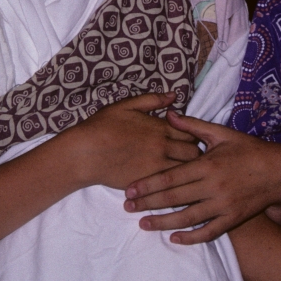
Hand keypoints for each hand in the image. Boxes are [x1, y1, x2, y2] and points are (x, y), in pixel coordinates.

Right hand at [70, 93, 200, 189]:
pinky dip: (175, 184)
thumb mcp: (126, 106)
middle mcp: (162, 147)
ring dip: (188, 170)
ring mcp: (156, 166)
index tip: (188, 139)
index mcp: (159, 127)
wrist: (84, 153)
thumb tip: (174, 95)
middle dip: (195, 154)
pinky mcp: (148, 182)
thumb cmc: (102, 126)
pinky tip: (172, 184)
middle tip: (188, 157)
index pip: (191, 132)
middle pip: (194, 153)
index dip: (193, 135)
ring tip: (182, 171)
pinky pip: (171, 185)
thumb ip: (152, 100)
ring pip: (187, 171)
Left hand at [123, 112, 280, 242]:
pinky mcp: (233, 218)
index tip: (129, 190)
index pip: (171, 177)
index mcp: (208, 164)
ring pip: (187, 218)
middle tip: (127, 208)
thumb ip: (193, 126)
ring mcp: (223, 204)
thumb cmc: (248, 149)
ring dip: (163, 223)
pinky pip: (209, 231)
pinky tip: (175, 238)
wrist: (279, 171)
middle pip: (174, 199)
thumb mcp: (221, 133)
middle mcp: (213, 186)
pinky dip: (191, 237)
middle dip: (148, 204)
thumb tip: (168, 114)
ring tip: (144, 225)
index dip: (148, 184)